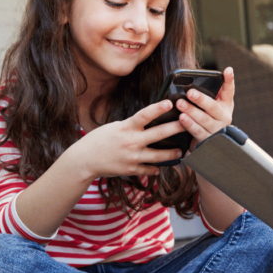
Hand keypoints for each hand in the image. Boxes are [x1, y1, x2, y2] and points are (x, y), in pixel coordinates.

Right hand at [72, 100, 187, 178]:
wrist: (85, 160)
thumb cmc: (99, 140)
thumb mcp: (115, 127)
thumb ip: (132, 126)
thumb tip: (149, 122)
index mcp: (126, 128)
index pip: (144, 115)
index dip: (158, 108)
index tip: (170, 102)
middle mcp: (131, 142)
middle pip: (158, 134)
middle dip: (176, 128)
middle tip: (188, 124)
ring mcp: (132, 157)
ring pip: (158, 156)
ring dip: (172, 154)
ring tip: (180, 152)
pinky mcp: (131, 170)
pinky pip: (148, 170)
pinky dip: (155, 168)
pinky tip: (160, 167)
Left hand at [176, 67, 234, 144]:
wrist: (207, 141)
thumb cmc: (207, 117)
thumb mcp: (211, 104)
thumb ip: (208, 91)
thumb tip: (203, 77)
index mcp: (226, 105)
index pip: (229, 91)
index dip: (229, 80)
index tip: (228, 70)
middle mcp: (224, 117)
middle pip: (213, 107)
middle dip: (201, 99)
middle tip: (190, 92)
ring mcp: (216, 130)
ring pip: (204, 120)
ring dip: (191, 111)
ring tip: (180, 104)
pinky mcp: (207, 140)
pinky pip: (198, 131)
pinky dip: (189, 124)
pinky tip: (182, 118)